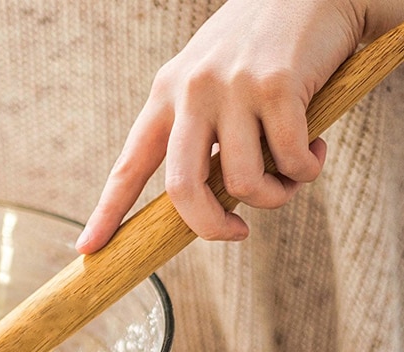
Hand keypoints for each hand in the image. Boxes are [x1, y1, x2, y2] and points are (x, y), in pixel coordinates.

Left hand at [77, 0, 370, 251]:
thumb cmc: (261, 49)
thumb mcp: (211, 85)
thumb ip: (199, 136)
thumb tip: (204, 203)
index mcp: (165, 95)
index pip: (128, 166)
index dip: (107, 213)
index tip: (88, 250)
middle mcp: (190, 91)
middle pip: (183, 189)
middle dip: (209, 227)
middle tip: (235, 234)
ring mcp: (231, 86)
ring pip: (243, 182)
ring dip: (275, 196)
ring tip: (292, 177)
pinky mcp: (276, 84)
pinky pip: (289, 160)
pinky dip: (306, 170)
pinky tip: (315, 152)